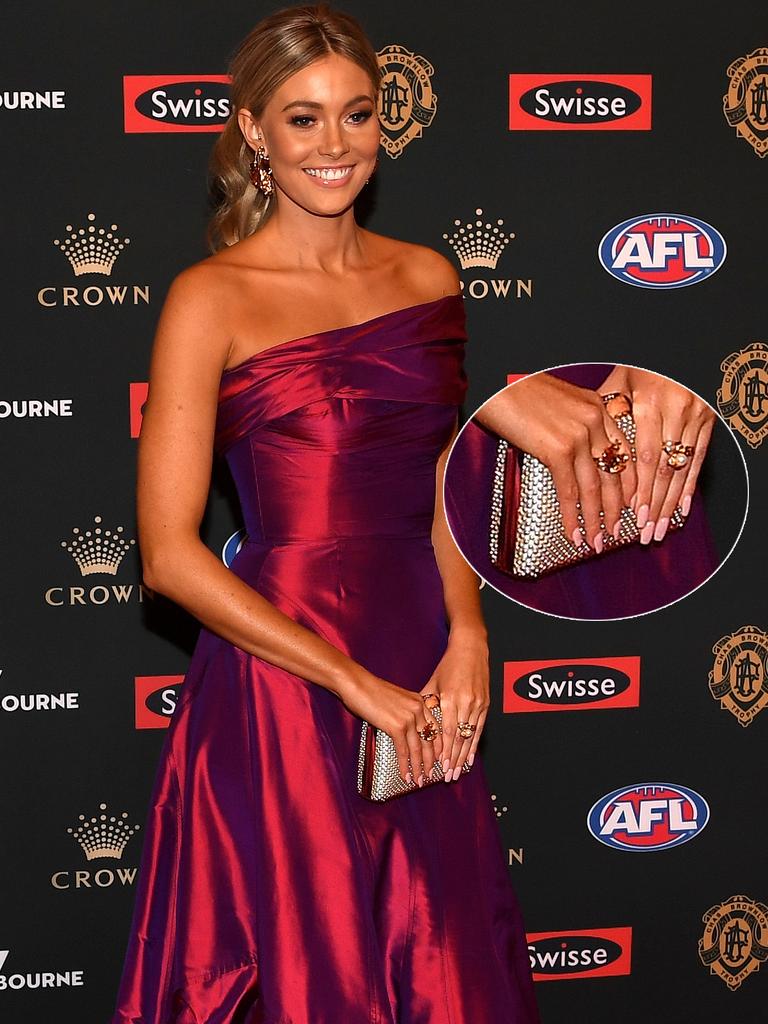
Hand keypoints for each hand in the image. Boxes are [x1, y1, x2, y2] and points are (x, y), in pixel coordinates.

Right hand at [339, 671, 442, 785]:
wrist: (357, 684)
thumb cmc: (372, 691)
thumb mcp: (397, 698)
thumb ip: (406, 712)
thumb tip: (407, 731)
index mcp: (420, 702)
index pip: (436, 727)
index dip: (438, 746)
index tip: (439, 759)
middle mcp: (418, 709)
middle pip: (430, 741)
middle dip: (431, 761)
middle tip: (431, 775)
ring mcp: (409, 718)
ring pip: (418, 749)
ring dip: (419, 768)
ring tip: (419, 781)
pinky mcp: (396, 726)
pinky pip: (403, 751)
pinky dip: (405, 766)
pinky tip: (405, 775)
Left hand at [421, 628, 489, 781]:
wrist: (471, 649)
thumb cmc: (449, 665)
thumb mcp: (434, 683)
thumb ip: (427, 704)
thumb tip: (418, 723)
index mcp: (450, 698)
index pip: (446, 731)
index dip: (443, 751)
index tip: (438, 766)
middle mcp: (466, 703)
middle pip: (459, 738)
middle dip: (453, 759)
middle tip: (448, 777)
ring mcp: (478, 704)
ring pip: (470, 736)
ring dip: (463, 756)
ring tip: (457, 772)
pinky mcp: (486, 704)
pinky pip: (479, 729)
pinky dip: (474, 745)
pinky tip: (470, 758)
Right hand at [475, 373, 631, 548]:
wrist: (496, 382)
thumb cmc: (516, 389)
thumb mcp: (558, 401)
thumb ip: (572, 423)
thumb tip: (570, 453)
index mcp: (596, 407)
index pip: (624, 451)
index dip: (629, 483)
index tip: (631, 504)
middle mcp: (594, 420)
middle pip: (615, 473)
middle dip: (617, 508)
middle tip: (618, 530)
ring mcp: (578, 435)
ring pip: (595, 487)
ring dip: (597, 520)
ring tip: (598, 541)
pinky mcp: (557, 449)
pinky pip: (569, 491)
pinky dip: (572, 518)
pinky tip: (574, 533)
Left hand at [600, 366, 714, 542]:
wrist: (682, 345)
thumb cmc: (646, 361)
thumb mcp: (622, 379)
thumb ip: (608, 410)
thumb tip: (587, 438)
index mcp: (652, 403)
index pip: (645, 457)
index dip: (640, 488)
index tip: (633, 513)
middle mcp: (678, 412)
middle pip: (665, 470)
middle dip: (655, 505)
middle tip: (646, 533)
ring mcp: (697, 416)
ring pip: (683, 468)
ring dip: (672, 502)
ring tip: (661, 528)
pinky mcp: (710, 419)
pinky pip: (700, 459)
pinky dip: (691, 486)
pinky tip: (683, 509)